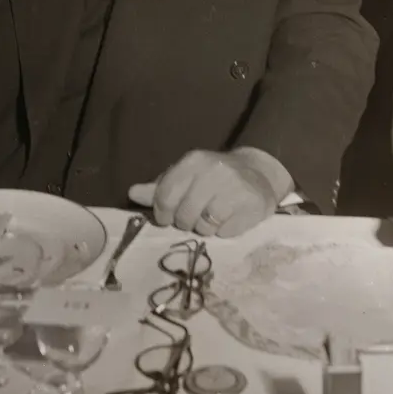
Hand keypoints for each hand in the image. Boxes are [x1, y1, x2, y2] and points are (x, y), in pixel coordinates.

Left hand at [130, 149, 280, 238]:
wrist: (259, 174)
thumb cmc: (214, 178)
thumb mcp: (186, 177)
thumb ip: (160, 188)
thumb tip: (133, 193)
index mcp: (193, 161)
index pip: (165, 196)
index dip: (163, 213)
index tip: (168, 216)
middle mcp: (214, 170)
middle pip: (183, 216)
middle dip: (185, 222)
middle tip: (195, 215)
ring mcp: (234, 187)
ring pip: (203, 227)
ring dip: (205, 228)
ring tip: (212, 217)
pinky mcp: (251, 205)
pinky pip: (224, 232)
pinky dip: (223, 231)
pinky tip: (228, 219)